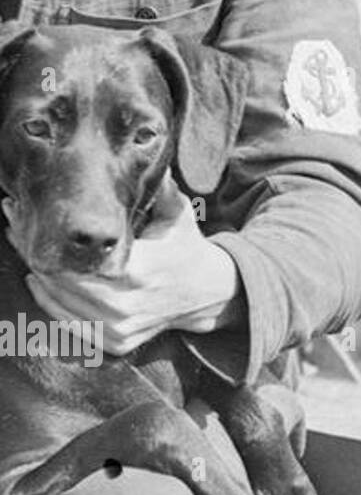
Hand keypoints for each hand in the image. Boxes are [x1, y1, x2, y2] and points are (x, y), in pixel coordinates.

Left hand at [23, 179, 245, 356]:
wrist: (208, 292)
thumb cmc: (187, 248)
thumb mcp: (179, 215)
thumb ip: (161, 188)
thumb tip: (144, 152)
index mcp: (139, 271)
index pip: (75, 263)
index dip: (48, 240)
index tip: (27, 216)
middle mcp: (126, 305)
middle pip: (60, 283)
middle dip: (35, 253)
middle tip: (16, 226)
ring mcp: (120, 328)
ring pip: (59, 304)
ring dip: (37, 277)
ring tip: (23, 248)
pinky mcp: (116, 342)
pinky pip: (69, 325)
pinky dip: (50, 303)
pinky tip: (39, 282)